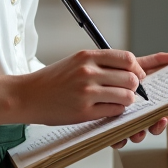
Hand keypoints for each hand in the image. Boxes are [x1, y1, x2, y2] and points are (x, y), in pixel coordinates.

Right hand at [18, 50, 145, 124]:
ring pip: (126, 96)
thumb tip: (133, 66)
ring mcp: (86, 92)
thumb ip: (102, 62)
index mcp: (87, 56)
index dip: (138, 68)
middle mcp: (88, 72)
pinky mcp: (84, 111)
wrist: (28, 95)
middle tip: (128, 90)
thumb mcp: (76, 61)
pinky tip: (107, 108)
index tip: (139, 74)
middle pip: (131, 78)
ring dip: (127, 100)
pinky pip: (115, 111)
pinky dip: (116, 111)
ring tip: (117, 100)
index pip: (127, 59)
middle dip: (135, 86)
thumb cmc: (54, 79)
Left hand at [111, 52, 167, 148]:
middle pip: (157, 123)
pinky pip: (118, 139)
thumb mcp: (137, 66)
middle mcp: (141, 113)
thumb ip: (156, 62)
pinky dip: (121, 140)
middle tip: (164, 118)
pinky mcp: (112, 129)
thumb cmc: (117, 74)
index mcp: (150, 100)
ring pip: (140, 133)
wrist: (91, 80)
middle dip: (162, 124)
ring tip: (141, 129)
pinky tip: (121, 138)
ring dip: (142, 134)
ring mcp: (128, 122)